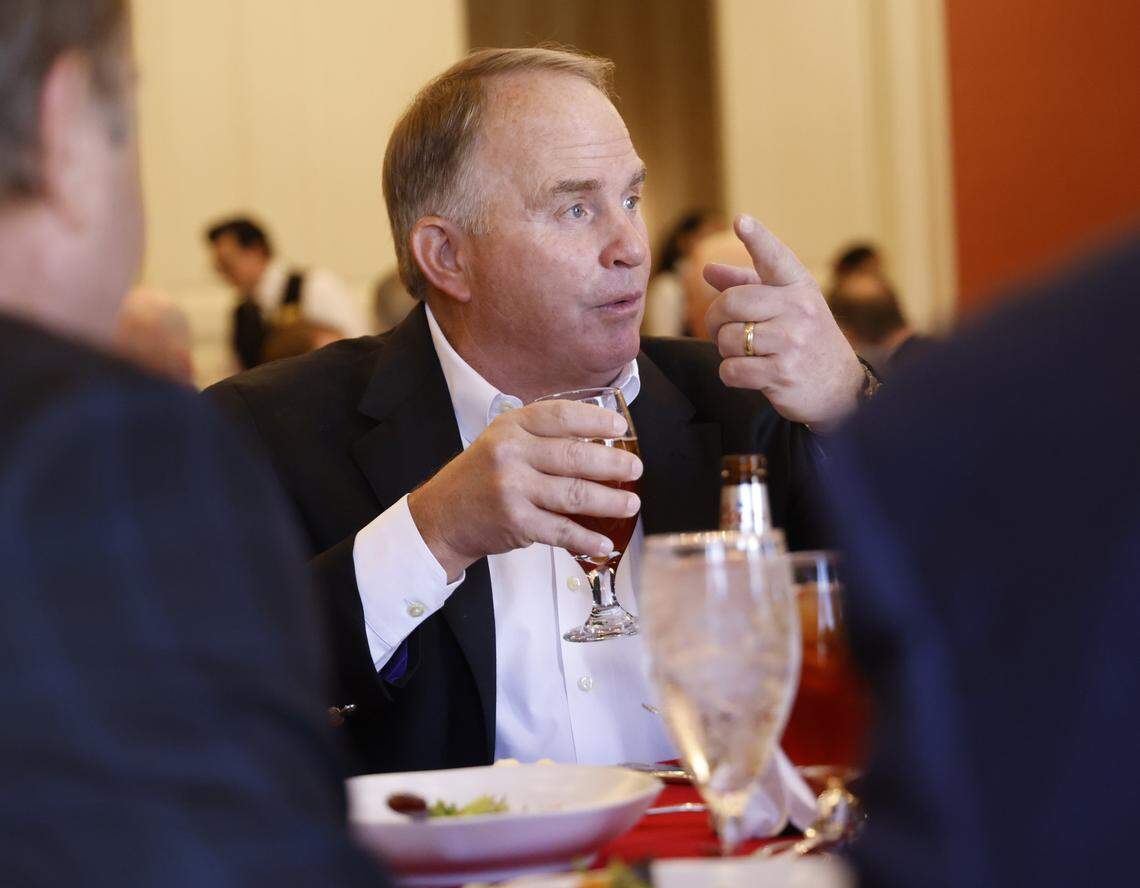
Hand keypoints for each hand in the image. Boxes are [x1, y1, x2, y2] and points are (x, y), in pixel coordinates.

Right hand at [407, 401, 641, 579]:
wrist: (442, 516)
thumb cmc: (479, 478)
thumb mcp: (502, 441)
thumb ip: (540, 436)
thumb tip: (596, 438)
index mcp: (511, 427)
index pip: (561, 416)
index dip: (595, 420)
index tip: (620, 427)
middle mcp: (511, 454)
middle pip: (574, 456)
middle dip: (613, 463)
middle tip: (635, 468)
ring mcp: (513, 489)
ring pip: (574, 494)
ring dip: (610, 501)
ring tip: (630, 503)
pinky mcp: (516, 522)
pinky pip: (561, 530)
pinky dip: (586, 538)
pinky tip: (603, 541)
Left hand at [703, 214, 864, 431]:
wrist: (840, 388)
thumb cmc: (805, 340)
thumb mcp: (786, 308)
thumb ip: (747, 287)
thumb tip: (708, 270)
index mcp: (800, 287)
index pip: (775, 258)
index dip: (757, 238)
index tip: (741, 221)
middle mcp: (799, 309)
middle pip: (732, 303)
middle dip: (716, 318)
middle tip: (721, 328)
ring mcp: (792, 341)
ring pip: (728, 339)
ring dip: (726, 350)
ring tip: (746, 353)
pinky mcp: (782, 373)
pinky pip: (731, 370)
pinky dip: (731, 374)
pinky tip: (749, 374)